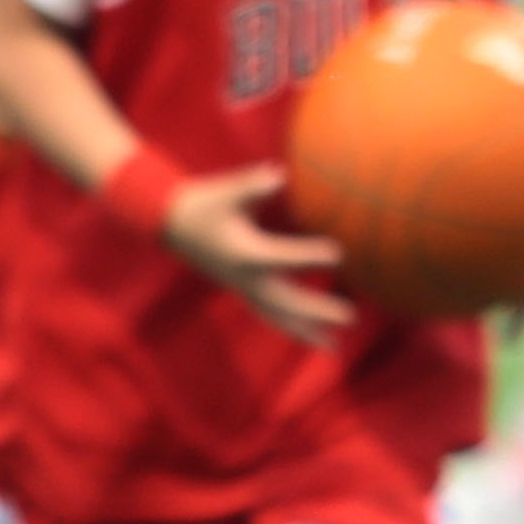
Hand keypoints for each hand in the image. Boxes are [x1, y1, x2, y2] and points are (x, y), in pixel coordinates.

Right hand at [161, 161, 354, 337]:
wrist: (173, 223)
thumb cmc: (205, 203)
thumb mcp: (227, 191)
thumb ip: (252, 185)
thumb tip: (278, 175)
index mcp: (244, 253)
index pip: (281, 257)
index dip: (308, 255)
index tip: (338, 253)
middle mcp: (245, 277)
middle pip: (285, 301)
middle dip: (317, 310)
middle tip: (350, 316)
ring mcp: (244, 287)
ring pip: (278, 317)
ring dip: (306, 332)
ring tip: (335, 348)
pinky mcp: (243, 290)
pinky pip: (270, 314)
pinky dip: (291, 327)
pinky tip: (313, 337)